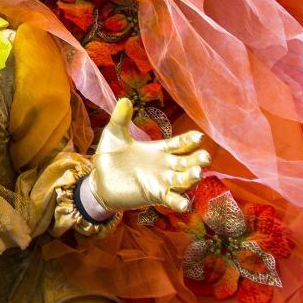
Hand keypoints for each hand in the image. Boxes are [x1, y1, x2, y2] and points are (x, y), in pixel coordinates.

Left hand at [87, 98, 209, 212]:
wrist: (98, 180)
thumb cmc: (110, 156)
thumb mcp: (114, 135)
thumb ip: (120, 119)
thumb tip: (124, 99)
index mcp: (159, 149)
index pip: (180, 143)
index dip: (190, 140)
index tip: (198, 137)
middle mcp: (165, 166)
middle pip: (189, 162)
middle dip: (198, 160)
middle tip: (205, 157)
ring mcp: (162, 182)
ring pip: (184, 181)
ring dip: (192, 178)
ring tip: (197, 174)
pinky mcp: (154, 195)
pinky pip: (171, 199)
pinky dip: (179, 202)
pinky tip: (184, 203)